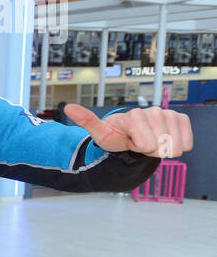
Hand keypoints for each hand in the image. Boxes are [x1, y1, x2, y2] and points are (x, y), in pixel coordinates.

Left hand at [65, 104, 193, 158]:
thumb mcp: (101, 133)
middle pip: (162, 146)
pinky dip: (179, 145)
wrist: (131, 134)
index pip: (147, 144)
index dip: (139, 147)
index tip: (131, 141)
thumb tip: (68, 107)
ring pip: (175, 145)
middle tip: (140, 141)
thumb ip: (87, 121)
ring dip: (164, 148)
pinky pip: (187, 141)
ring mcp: (167, 114)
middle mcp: (151, 111)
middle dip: (151, 149)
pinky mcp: (180, 118)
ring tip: (150, 140)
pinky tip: (166, 139)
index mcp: (133, 116)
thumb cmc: (116, 135)